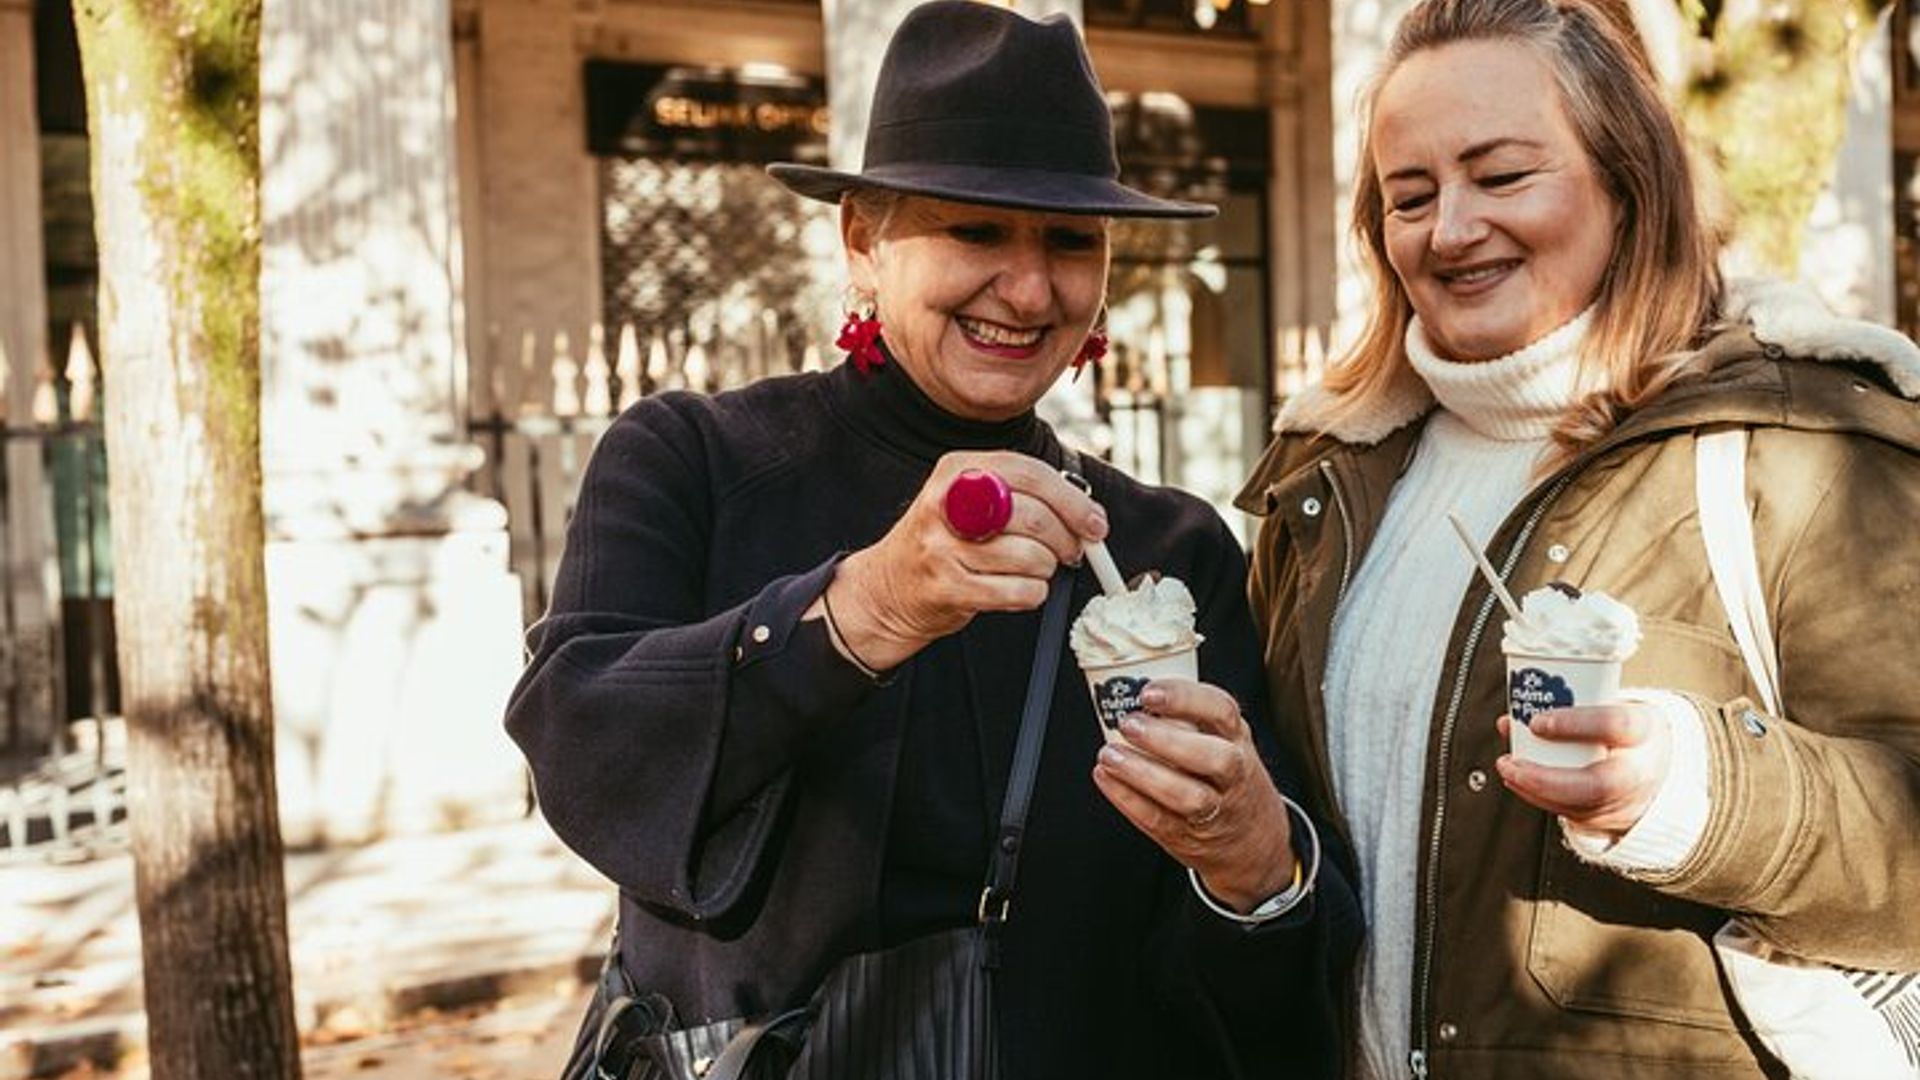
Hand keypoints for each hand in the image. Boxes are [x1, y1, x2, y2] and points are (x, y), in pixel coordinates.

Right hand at [824, 452, 1106, 668]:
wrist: (890, 588)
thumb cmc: (946, 542)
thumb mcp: (973, 500)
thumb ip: (1022, 495)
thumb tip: (1087, 513)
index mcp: (958, 469)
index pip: (1030, 474)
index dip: (1072, 501)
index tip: (1095, 523)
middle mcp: (946, 502)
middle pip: (1034, 516)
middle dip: (1066, 539)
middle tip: (1072, 551)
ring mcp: (944, 546)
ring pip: (1030, 557)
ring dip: (1045, 569)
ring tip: (1032, 569)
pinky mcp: (948, 587)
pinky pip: (1018, 591)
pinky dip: (1031, 593)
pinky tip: (1018, 588)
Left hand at [1092, 678, 1294, 911]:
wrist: (1252, 839)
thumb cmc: (1227, 777)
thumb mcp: (1226, 740)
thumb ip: (1191, 719)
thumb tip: (1129, 690)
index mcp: (1238, 739)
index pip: (1222, 711)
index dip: (1185, 699)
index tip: (1149, 692)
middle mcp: (1234, 773)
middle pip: (1214, 758)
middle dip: (1167, 740)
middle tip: (1129, 724)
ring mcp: (1216, 809)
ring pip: (1187, 796)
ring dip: (1143, 774)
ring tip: (1110, 755)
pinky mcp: (1190, 836)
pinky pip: (1159, 820)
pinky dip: (1128, 799)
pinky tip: (1106, 778)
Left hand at [1496, 703, 1672, 838]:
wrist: (1658, 763)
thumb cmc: (1624, 730)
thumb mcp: (1610, 706)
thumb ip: (1565, 708)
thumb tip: (1513, 718)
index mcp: (1643, 731)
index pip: (1614, 726)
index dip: (1575, 724)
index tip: (1537, 722)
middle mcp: (1638, 770)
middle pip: (1596, 784)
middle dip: (1545, 777)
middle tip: (1511, 763)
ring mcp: (1625, 799)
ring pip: (1578, 806)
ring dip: (1533, 789)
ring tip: (1508, 768)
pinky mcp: (1608, 817)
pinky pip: (1570, 813)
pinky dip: (1538, 797)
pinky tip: (1519, 781)